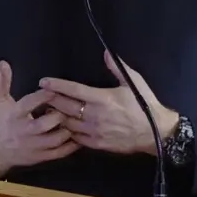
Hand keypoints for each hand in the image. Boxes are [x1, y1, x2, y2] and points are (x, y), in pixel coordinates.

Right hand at [0, 61, 79, 178]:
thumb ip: (3, 81)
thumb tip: (4, 63)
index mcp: (14, 115)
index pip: (29, 104)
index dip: (43, 96)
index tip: (54, 89)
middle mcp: (23, 132)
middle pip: (44, 124)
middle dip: (58, 115)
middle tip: (69, 107)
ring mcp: (32, 146)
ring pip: (54, 140)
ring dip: (67, 130)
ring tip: (75, 120)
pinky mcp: (39, 157)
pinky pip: (58, 153)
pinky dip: (70, 146)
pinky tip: (78, 137)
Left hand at [40, 51, 178, 155]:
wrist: (155, 132)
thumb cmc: (144, 105)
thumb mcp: (134, 82)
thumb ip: (117, 68)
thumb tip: (106, 53)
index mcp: (102, 98)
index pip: (73, 90)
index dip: (56, 85)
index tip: (44, 82)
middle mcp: (95, 115)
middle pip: (65, 107)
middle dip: (51, 100)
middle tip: (42, 96)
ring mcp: (94, 131)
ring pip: (67, 124)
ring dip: (57, 117)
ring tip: (48, 111)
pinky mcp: (97, 144)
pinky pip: (76, 138)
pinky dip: (67, 132)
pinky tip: (63, 128)